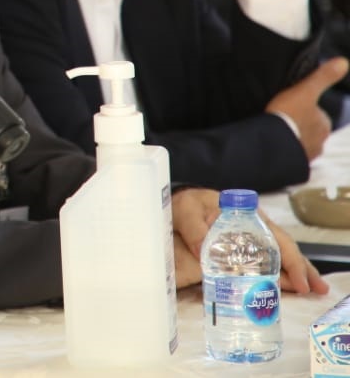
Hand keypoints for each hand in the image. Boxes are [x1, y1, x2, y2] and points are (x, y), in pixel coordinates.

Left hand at [169, 186, 328, 293]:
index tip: (298, 279)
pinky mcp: (242, 247)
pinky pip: (265, 260)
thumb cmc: (185, 204)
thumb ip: (194, 229)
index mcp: (246, 216)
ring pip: (278, 254)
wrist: (178, 203)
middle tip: (316, 290)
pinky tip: (287, 286)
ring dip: (295, 272)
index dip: (289, 259)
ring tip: (312, 291)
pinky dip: (278, 273)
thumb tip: (201, 250)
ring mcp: (250, 237)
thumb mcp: (186, 211)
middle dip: (301, 269)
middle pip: (283, 247)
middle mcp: (253, 226)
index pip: (275, 238)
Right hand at [265, 58, 346, 159]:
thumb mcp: (305, 90)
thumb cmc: (288, 115)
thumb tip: (343, 62)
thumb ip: (323, 77)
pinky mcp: (292, 164)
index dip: (305, 110)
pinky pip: (290, 154)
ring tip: (276, 132)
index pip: (318, 115)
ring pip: (301, 143)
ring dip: (291, 139)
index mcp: (324, 124)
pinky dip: (284, 149)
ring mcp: (306, 155)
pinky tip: (274, 144)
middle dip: (300, 127)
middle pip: (311, 131)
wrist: (271, 143)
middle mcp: (320, 142)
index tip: (291, 107)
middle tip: (282, 119)